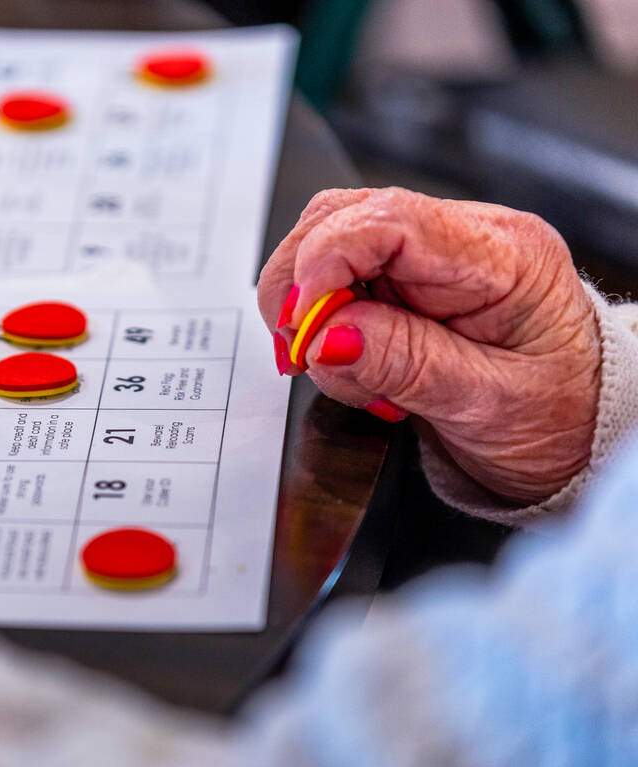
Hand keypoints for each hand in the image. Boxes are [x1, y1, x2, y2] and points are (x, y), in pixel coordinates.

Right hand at [258, 187, 601, 503]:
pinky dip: (320, 317)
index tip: (304, 324)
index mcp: (503, 255)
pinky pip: (338, 275)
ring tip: (328, 362)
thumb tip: (325, 338)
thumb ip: (405, 364)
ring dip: (305, 301)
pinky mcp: (405, 277)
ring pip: (327, 239)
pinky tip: (344, 358)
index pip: (390, 220)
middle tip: (302, 352)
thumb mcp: (488, 405)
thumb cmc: (558, 418)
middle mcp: (464, 238)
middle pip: (343, 216)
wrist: (582, 432)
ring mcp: (430, 255)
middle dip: (301, 284)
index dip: (325, 262)